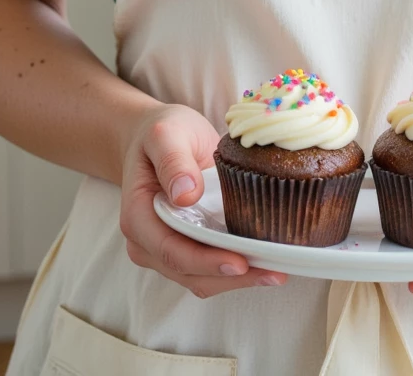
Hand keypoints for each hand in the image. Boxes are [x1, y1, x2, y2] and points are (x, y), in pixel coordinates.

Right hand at [119, 102, 287, 296]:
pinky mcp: (184, 248)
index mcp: (138, 215)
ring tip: (275, 273)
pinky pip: (207, 269)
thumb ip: (173, 160)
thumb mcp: (166, 134)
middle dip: (229, 278)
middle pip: (187, 272)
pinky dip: (233, 271)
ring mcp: (164, 249)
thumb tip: (185, 195)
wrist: (160, 137)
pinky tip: (262, 265)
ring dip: (235, 280)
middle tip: (272, 273)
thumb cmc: (163, 132)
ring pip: (199, 278)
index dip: (205, 262)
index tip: (239, 263)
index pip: (171, 250)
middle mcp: (146, 241)